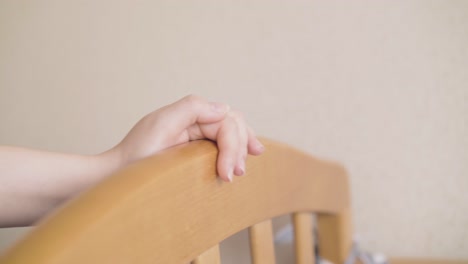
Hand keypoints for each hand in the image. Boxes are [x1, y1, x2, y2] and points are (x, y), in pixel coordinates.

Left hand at [111, 95, 263, 181]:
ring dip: (241, 150)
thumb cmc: (137, 154)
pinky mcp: (198, 151)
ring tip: (239, 172)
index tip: (226, 174)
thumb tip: (224, 109)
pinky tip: (245, 158)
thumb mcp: (161, 124)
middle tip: (235, 174)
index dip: (232, 145)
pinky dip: (237, 150)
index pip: (225, 121)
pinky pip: (225, 144)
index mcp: (190, 112)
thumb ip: (192, 108)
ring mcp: (199, 136)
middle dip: (239, 148)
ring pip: (235, 133)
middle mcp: (197, 121)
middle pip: (234, 125)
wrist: (120, 174)